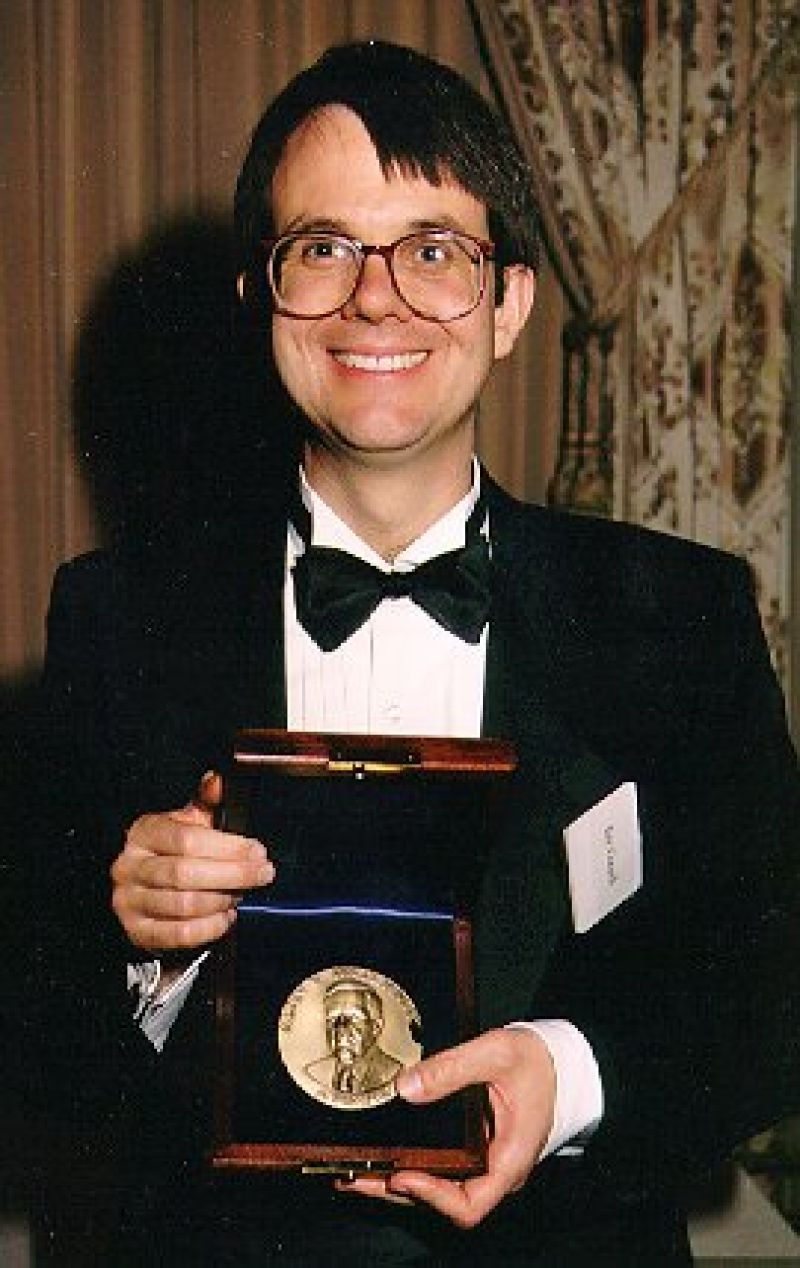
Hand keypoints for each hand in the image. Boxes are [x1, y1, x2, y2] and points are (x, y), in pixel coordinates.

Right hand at [110, 772, 273, 951]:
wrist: (143, 890)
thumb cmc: (172, 852)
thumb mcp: (186, 822)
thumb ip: (205, 802)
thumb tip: (218, 781)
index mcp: (144, 833)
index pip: (187, 839)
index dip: (228, 846)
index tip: (257, 851)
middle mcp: (130, 867)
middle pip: (185, 873)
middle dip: (233, 874)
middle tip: (262, 874)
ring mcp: (129, 902)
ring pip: (184, 905)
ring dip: (222, 901)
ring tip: (240, 894)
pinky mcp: (138, 932)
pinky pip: (181, 934)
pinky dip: (210, 927)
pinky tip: (225, 916)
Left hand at [342, 1027, 554, 1227]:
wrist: (557, 1061)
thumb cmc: (536, 1062)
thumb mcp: (496, 1053)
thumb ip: (452, 1068)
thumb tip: (406, 1087)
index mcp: (510, 1160)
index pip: (469, 1204)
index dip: (432, 1196)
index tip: (401, 1175)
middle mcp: (496, 1173)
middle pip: (443, 1202)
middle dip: (397, 1191)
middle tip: (356, 1175)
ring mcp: (484, 1166)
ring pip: (437, 1189)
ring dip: (396, 1183)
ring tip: (355, 1172)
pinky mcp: (473, 1154)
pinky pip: (440, 1171)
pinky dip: (409, 1167)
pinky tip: (381, 1158)